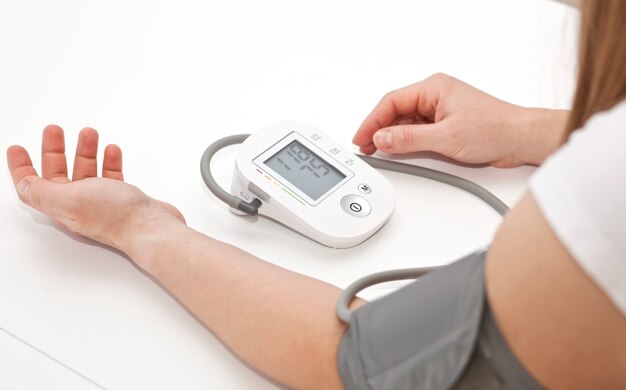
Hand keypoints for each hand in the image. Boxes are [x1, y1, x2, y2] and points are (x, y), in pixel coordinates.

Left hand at [7, 125, 184, 252]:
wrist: (153, 228)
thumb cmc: (116, 216)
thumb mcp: (70, 198)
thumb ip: (43, 192)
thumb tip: (24, 186)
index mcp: (62, 208)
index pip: (33, 188)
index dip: (21, 168)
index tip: (17, 148)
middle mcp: (80, 206)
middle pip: (59, 175)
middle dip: (54, 151)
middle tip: (54, 131)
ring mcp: (102, 202)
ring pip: (86, 172)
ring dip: (84, 152)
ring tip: (88, 133)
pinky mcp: (123, 199)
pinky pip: (111, 176)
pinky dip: (109, 162)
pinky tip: (111, 151)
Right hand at [353, 73, 568, 166]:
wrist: (521, 138)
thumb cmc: (495, 129)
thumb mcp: (446, 137)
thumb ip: (409, 138)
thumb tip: (382, 138)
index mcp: (433, 88)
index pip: (391, 102)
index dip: (372, 121)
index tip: (360, 137)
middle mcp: (435, 95)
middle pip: (395, 110)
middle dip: (378, 128)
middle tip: (364, 146)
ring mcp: (440, 110)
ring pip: (405, 121)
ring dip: (391, 135)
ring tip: (377, 150)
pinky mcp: (445, 124)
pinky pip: (417, 130)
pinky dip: (405, 140)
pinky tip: (397, 150)